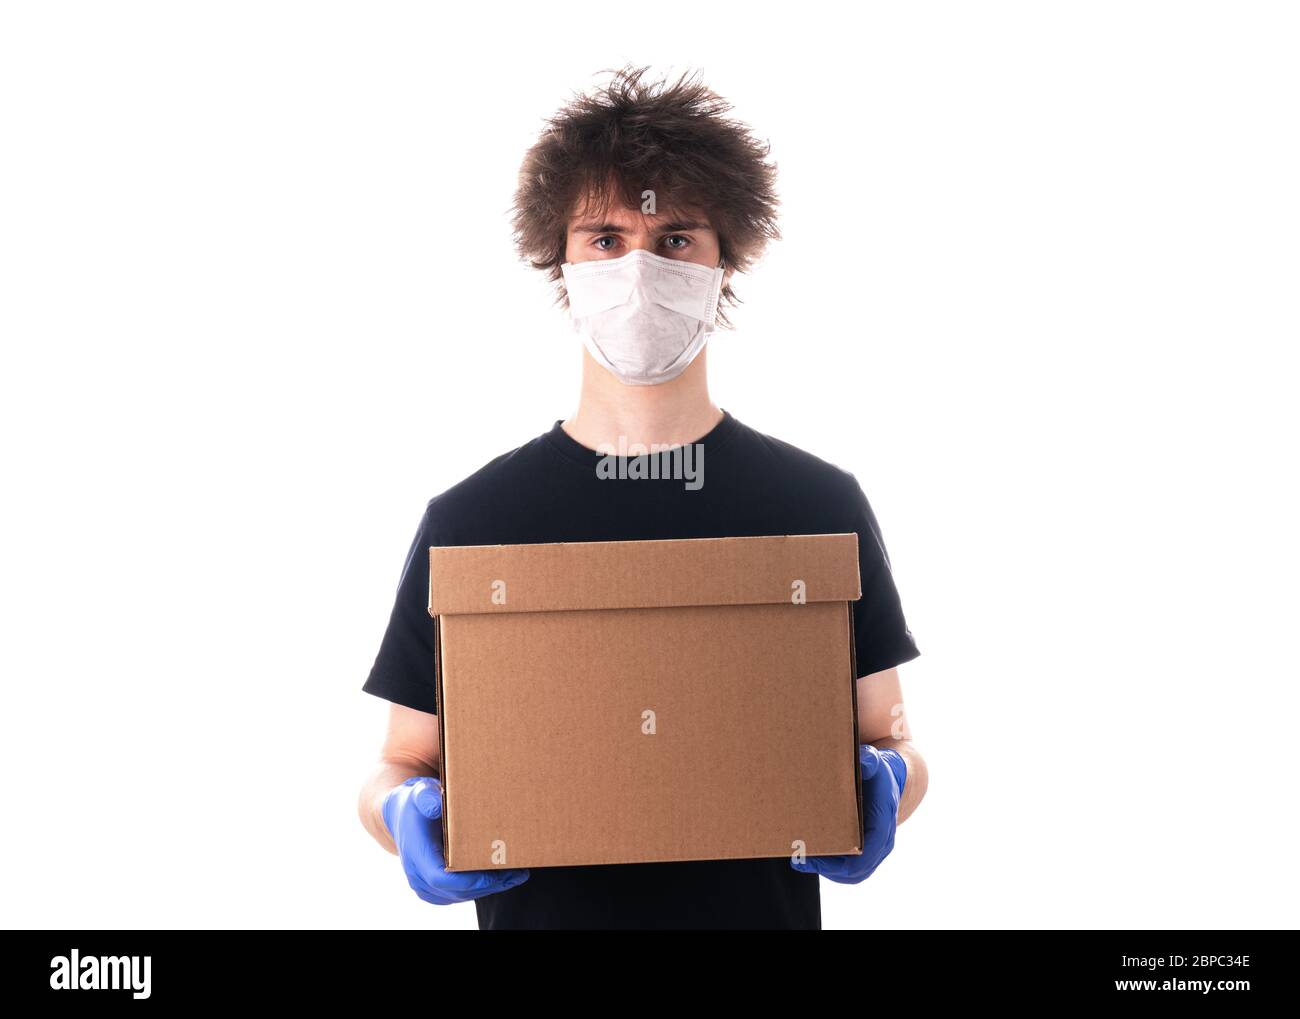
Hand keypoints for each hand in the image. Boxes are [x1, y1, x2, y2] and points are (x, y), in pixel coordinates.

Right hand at [381, 776, 529, 903]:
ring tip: (517, 873)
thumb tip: (436, 804)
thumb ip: (426, 797)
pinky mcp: (435, 888)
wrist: (401, 815)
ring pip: (462, 895)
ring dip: (490, 887)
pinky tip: (502, 876)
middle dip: (490, 884)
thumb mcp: (419, 793)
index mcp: (416, 856)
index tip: (498, 871)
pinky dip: (482, 887)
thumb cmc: (413, 803)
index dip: (472, 880)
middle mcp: (419, 877)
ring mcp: (426, 885)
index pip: (443, 880)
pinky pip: (460, 894)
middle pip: (458, 892)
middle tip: (518, 871)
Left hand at [791, 743, 906, 883]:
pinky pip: (849, 868)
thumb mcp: (876, 763)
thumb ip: (870, 761)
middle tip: (799, 859)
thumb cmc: (879, 773)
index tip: (814, 857)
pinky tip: (810, 856)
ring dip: (826, 870)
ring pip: (851, 873)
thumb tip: (864, 759)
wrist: (888, 781)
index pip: (866, 856)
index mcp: (883, 825)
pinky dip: (830, 866)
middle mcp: (882, 843)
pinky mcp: (865, 851)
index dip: (840, 863)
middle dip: (826, 868)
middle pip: (855, 871)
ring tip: (800, 860)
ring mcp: (874, 850)